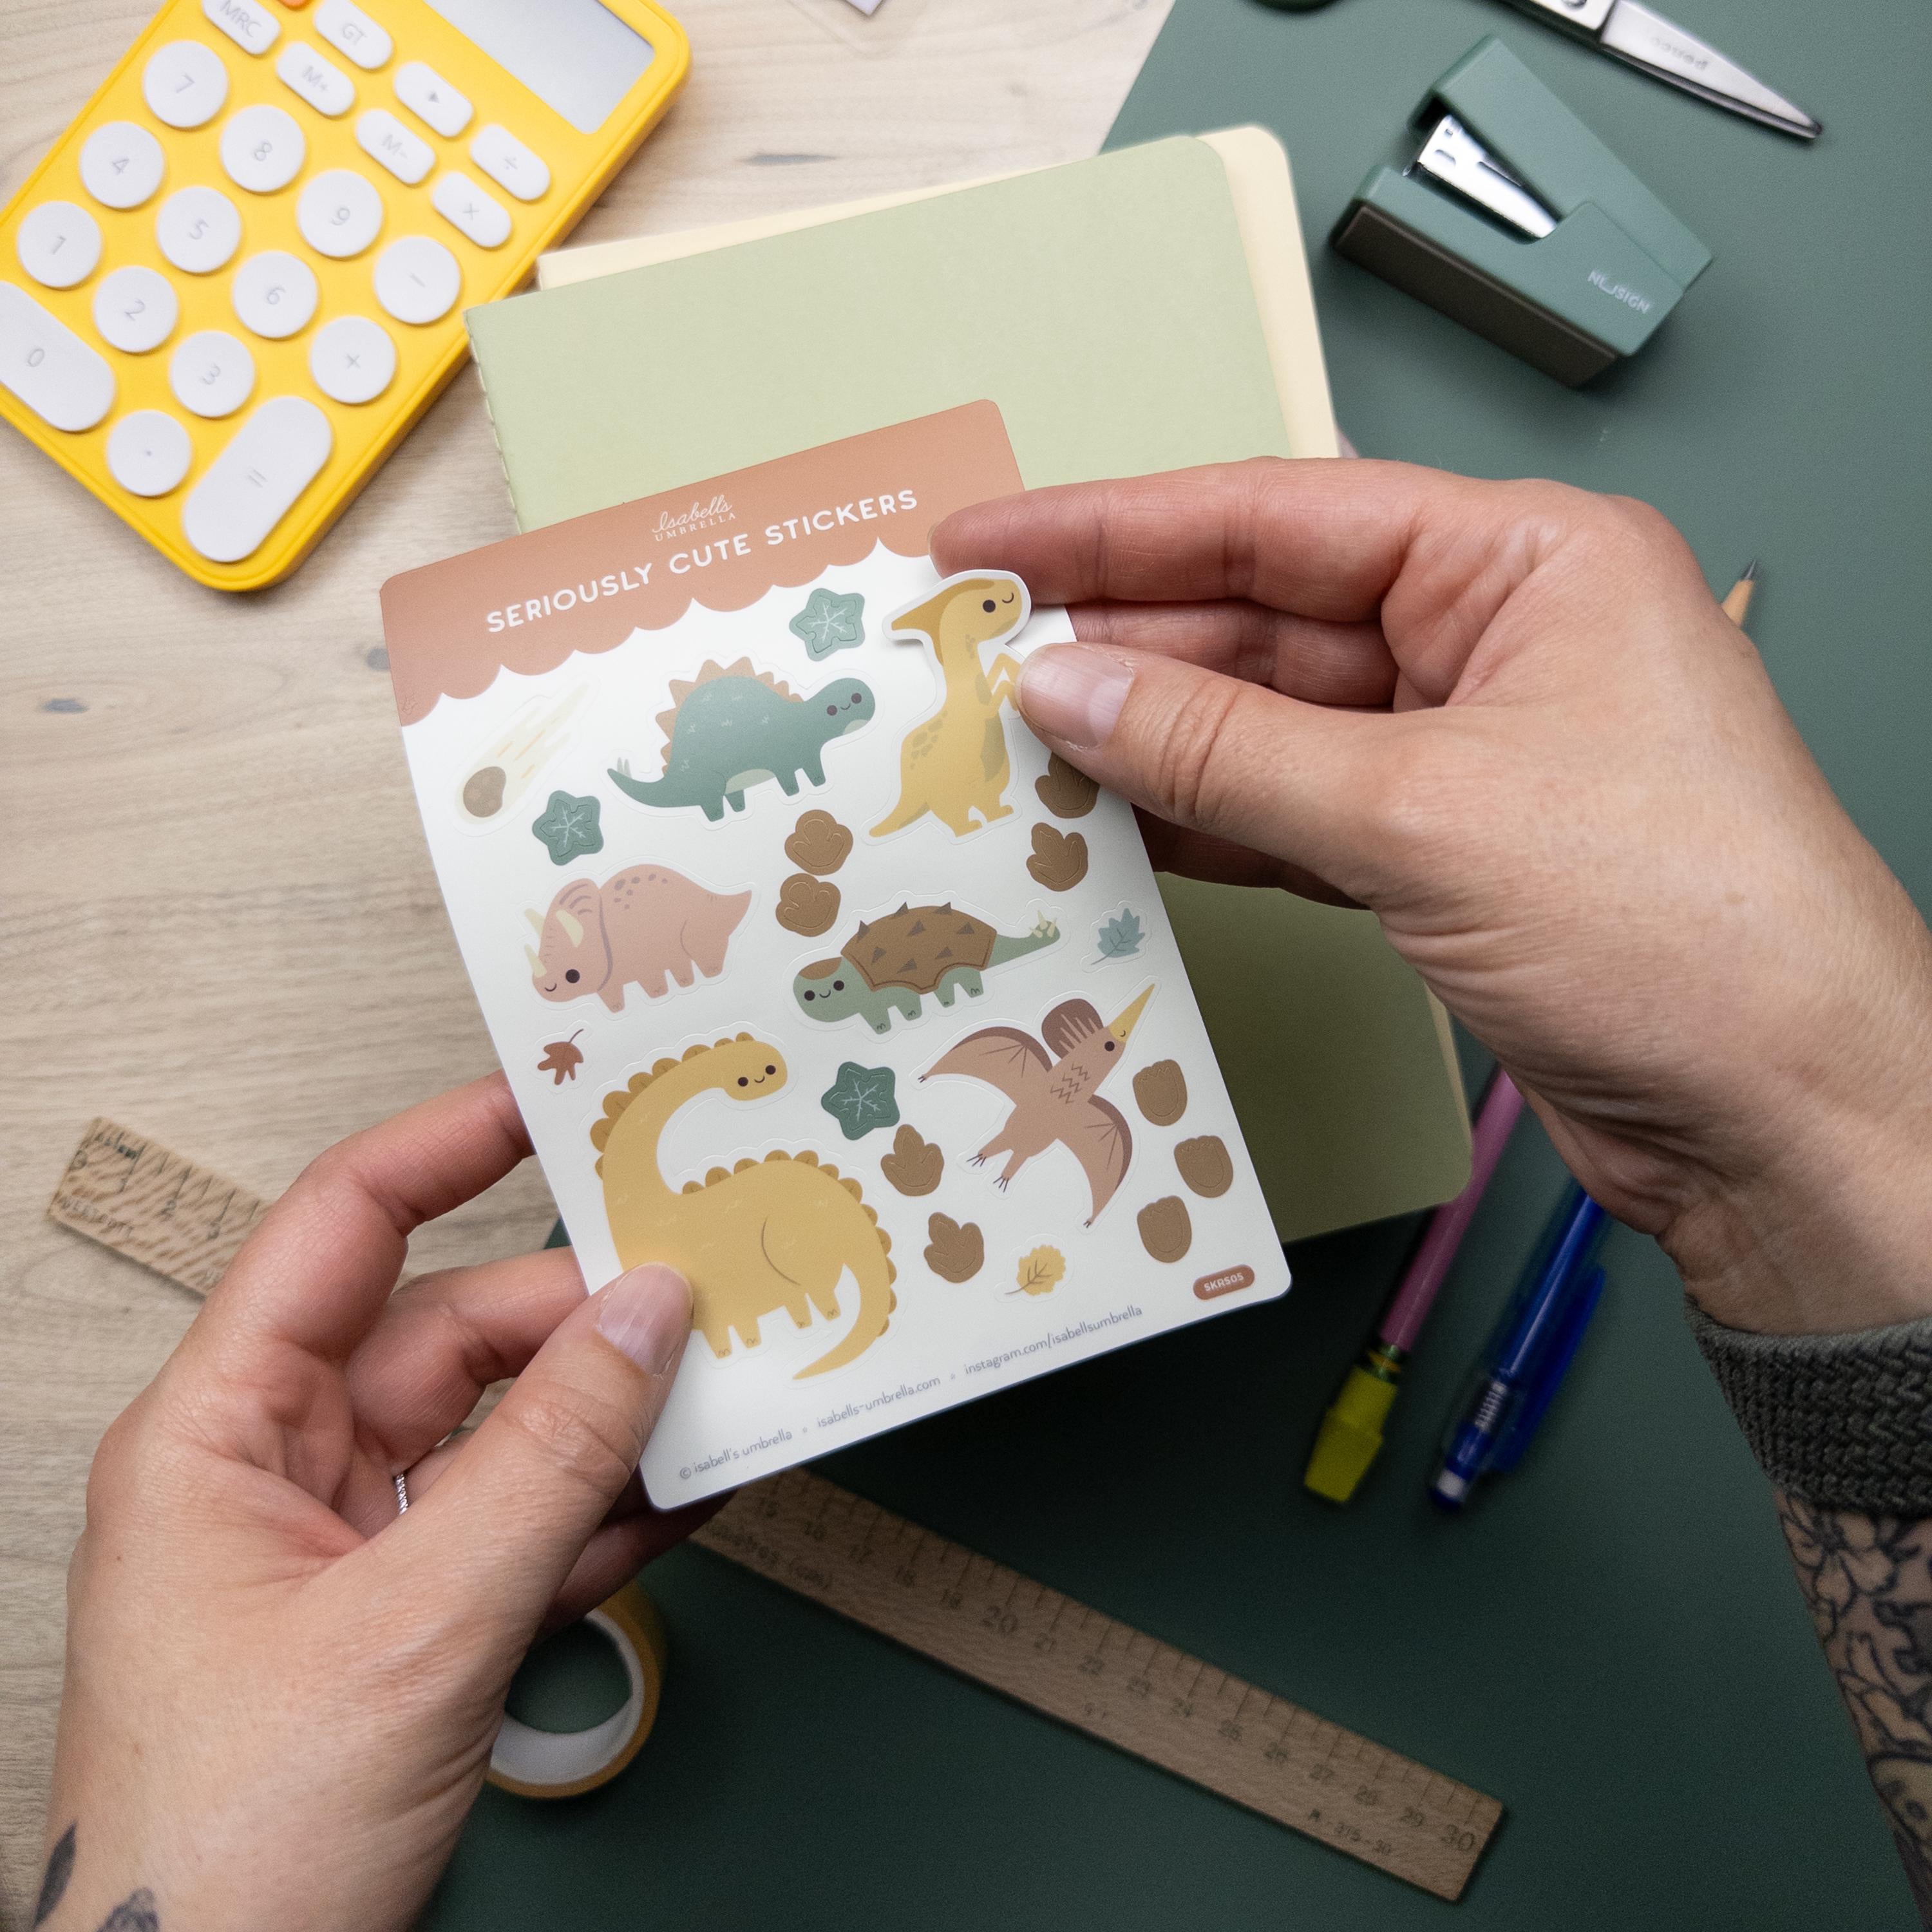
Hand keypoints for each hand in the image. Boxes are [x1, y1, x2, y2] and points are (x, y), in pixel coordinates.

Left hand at [38, 1076, 708, 1931]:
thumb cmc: (228, 1844)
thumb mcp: (416, 1624)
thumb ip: (549, 1459)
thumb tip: (647, 1318)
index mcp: (220, 1430)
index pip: (343, 1227)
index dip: (448, 1145)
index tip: (552, 1100)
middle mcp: (282, 1466)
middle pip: (455, 1335)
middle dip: (582, 1321)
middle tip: (702, 1296)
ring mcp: (353, 1545)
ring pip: (506, 1432)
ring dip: (612, 1421)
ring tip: (720, 1392)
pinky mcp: (411, 1617)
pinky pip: (526, 1524)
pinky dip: (607, 1513)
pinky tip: (688, 1494)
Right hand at [934, 460, 1931, 1335]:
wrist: (1785, 1118)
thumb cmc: (1684, 930)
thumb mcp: (1421, 814)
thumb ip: (1223, 746)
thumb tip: (1068, 685)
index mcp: (1530, 562)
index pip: (1283, 513)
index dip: (1118, 524)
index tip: (994, 541)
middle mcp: (1499, 638)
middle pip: (1267, 614)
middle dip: (1123, 639)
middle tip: (979, 659)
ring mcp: (1470, 750)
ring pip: (1270, 721)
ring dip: (1150, 739)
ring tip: (1019, 746)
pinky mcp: (1445, 853)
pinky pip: (1292, 811)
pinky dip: (1206, 822)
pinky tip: (1113, 824)